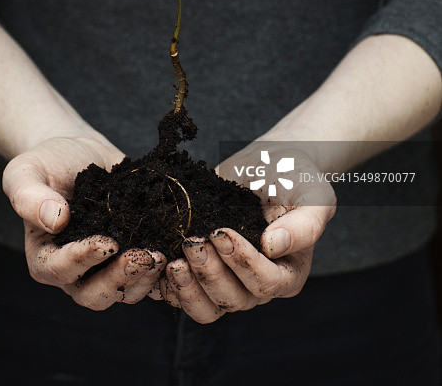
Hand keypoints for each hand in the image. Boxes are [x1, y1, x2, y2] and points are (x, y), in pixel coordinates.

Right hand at [2, 136, 166, 307]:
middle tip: (143, 255)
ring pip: (126, 292)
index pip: (62, 270)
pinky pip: (148, 278)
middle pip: (95, 295)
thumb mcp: (25, 171)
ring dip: (145, 278)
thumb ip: (28, 196)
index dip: (84, 259)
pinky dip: (163, 273)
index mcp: (44, 257)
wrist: (78, 152)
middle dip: (121, 279)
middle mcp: (75, 272)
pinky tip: (177, 254)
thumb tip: (54, 219)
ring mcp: (105, 268)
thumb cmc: (46, 163)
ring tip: (163, 253)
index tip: (107, 242)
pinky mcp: (131, 256)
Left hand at [158, 145, 335, 322]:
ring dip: (186, 287)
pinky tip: (158, 262)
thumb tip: (274, 245)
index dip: (242, 263)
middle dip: (209, 273)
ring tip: (175, 258)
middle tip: (194, 241)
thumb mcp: (313, 195)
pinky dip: (167, 285)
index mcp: (287, 274)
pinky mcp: (201, 271)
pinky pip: (181, 294)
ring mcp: (227, 281)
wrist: (267, 164)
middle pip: (231, 300)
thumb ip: (304, 224)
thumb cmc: (295, 178)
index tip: (222, 232)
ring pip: (205, 307)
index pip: (264, 284)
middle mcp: (256, 285)